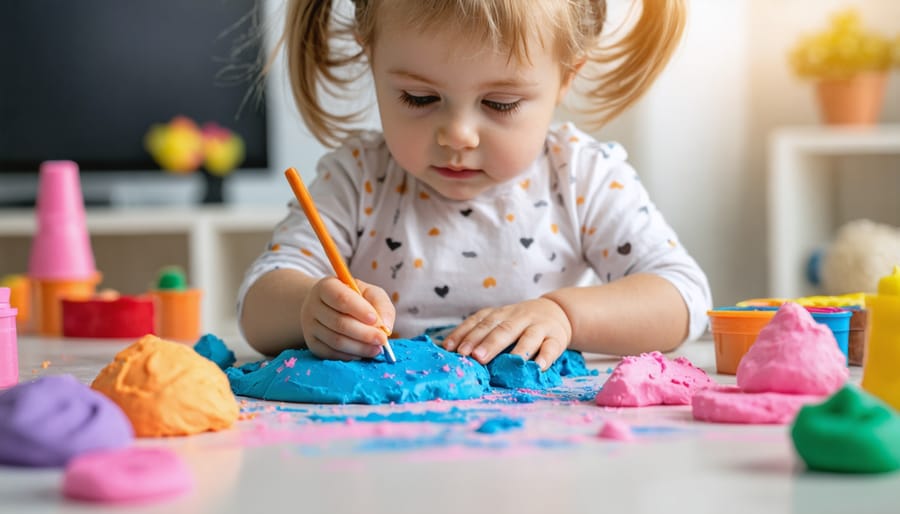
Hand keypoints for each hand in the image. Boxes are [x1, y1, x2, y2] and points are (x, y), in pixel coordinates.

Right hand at [300, 277, 394, 359]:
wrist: (328, 307)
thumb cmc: (354, 299)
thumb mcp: (369, 293)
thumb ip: (381, 305)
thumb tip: (386, 327)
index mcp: (327, 287)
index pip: (342, 298)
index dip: (359, 310)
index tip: (376, 320)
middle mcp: (313, 305)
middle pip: (339, 323)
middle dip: (364, 334)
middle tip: (382, 340)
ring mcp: (310, 326)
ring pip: (336, 341)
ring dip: (360, 347)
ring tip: (377, 349)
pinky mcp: (312, 344)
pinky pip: (331, 354)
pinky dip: (350, 355)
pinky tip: (363, 353)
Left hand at [443, 298, 571, 369]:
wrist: (558, 311)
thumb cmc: (520, 322)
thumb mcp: (500, 321)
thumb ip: (480, 332)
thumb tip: (449, 350)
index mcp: (500, 314)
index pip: (480, 321)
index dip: (466, 334)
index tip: (452, 348)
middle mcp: (518, 317)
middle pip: (502, 329)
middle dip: (488, 343)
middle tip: (475, 356)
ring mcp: (539, 327)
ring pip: (528, 337)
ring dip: (518, 350)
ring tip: (508, 363)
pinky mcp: (556, 338)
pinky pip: (551, 348)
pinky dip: (545, 357)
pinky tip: (538, 367)